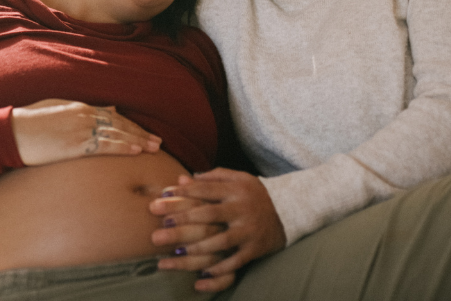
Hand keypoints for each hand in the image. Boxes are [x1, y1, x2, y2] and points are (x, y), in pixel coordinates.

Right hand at [11, 100, 161, 165]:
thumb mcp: (57, 109)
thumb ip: (83, 110)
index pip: (112, 117)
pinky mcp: (75, 145)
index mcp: (79, 106)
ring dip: (137, 141)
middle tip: (158, 142)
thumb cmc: (29, 122)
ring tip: (153, 148)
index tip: (144, 133)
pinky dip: (122, 147)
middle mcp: (84, 116)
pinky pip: (104, 146)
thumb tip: (109, 110)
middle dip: (140, 133)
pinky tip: (135, 151)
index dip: (131, 126)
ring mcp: (80, 130)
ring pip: (116, 135)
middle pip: (119, 125)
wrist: (11, 132)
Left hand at [150, 167, 285, 286]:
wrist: (289, 210)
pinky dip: (220, 269)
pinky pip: (236, 261)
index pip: (205, 190)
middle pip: (208, 214)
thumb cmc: (255, 193)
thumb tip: (182, 179)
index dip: (183, 193)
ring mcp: (249, 230)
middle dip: (182, 220)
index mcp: (235, 190)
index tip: (162, 197)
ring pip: (221, 241)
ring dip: (197, 248)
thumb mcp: (238, 178)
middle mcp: (241, 209)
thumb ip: (211, 177)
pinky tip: (201, 274)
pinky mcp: (255, 248)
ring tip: (175, 253)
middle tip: (161, 227)